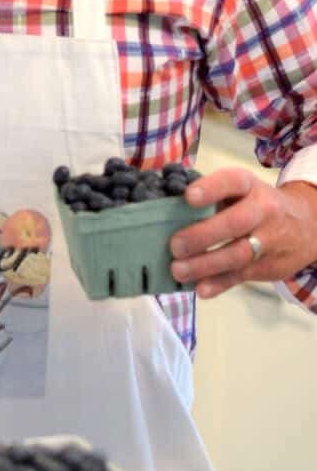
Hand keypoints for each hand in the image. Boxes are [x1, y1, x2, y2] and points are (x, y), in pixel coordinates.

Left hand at [169, 167, 316, 297]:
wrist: (307, 225)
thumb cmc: (257, 204)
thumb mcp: (242, 190)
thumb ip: (213, 196)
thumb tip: (168, 207)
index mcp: (250, 187)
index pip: (233, 182)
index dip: (211, 188)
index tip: (188, 197)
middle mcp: (263, 211)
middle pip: (234, 224)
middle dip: (201, 236)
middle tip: (174, 246)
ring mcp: (269, 241)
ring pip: (237, 254)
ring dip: (205, 265)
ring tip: (178, 270)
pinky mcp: (269, 266)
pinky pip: (242, 276)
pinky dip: (219, 284)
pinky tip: (200, 288)